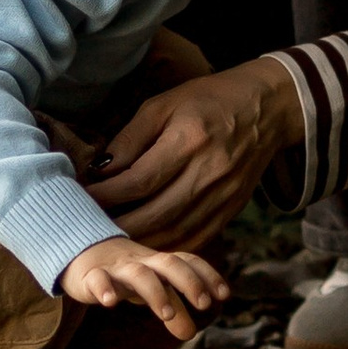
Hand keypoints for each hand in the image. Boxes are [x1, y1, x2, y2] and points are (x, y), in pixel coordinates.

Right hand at [57, 238, 229, 338]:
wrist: (81, 255)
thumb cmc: (126, 276)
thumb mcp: (152, 291)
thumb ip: (174, 310)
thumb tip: (191, 334)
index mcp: (159, 264)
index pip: (188, 261)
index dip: (207, 275)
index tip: (224, 295)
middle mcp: (142, 263)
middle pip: (169, 263)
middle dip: (189, 281)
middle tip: (203, 304)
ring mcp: (117, 269)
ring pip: (139, 275)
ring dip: (155, 293)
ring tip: (167, 315)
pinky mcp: (90, 277)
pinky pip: (98, 279)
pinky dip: (104, 289)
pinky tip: (109, 303)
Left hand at [85, 58, 302, 247]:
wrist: (266, 110)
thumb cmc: (208, 100)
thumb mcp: (164, 105)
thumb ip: (130, 139)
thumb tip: (99, 171)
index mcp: (190, 140)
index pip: (138, 181)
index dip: (105, 195)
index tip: (81, 198)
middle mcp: (208, 173)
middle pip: (154, 215)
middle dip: (115, 224)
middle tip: (87, 226)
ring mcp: (223, 197)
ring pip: (172, 234)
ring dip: (137, 241)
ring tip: (109, 238)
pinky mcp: (230, 212)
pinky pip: (193, 241)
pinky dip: (165, 248)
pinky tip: (142, 245)